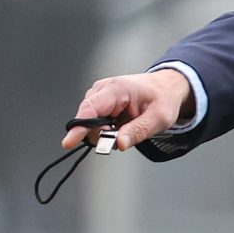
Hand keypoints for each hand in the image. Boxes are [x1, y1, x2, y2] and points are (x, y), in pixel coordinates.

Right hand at [62, 70, 192, 148]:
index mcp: (116, 89)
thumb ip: (138, 131)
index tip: (68, 142)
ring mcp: (98, 96)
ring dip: (107, 133)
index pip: (90, 109)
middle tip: (127, 134)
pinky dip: (108, 130)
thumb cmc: (163, 99)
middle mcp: (102, 90)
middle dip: (104, 134)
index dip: (79, 127)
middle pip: (89, 121)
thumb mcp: (158, 118)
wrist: (165, 88)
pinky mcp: (99, 104)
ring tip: (128, 126)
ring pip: (92, 125)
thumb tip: (118, 145)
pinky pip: (96, 124)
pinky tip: (122, 124)